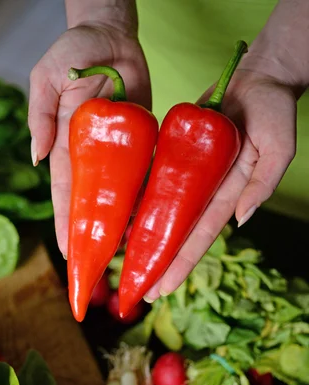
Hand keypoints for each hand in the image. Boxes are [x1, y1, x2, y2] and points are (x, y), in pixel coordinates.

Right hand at [28, 23, 150, 256]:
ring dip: (119, 226)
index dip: (66, 223)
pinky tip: (147, 223)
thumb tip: (37, 157)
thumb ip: (41, 114)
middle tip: (93, 269)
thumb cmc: (76, 49)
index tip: (69, 252)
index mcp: (66, 144)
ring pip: (117, 197)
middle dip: (91, 237)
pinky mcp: (138, 144)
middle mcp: (91, 156)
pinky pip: (142, 176)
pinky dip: (144, 199)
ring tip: (124, 257)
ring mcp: (116, 153)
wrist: (113, 34)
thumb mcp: (49, 76)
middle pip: (91, 204)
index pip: (66, 192)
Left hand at [144, 68, 297, 300]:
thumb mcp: (278, 146)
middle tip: (138, 292)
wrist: (257, 77)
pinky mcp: (175, 156)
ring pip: (161, 214)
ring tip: (123, 264)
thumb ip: (263, 183)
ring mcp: (188, 176)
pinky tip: (121, 220)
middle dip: (159, 264)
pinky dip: (138, 202)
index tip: (162, 289)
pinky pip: (152, 182)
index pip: (199, 238)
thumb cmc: (273, 109)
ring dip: (144, 239)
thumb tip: (241, 220)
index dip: (180, 264)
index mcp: (228, 195)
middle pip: (176, 235)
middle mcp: (205, 192)